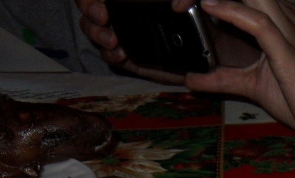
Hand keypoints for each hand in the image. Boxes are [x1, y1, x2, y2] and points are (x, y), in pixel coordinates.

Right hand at [74, 0, 190, 84]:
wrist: (207, 48)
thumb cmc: (197, 16)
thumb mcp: (192, 2)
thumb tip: (178, 5)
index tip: (104, 3)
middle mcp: (119, 9)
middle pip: (87, 5)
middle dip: (89, 9)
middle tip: (104, 18)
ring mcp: (120, 31)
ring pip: (91, 28)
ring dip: (96, 33)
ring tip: (114, 40)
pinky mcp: (126, 54)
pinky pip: (107, 54)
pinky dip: (110, 54)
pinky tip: (121, 54)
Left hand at [185, 0, 294, 144]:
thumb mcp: (253, 85)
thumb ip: (224, 78)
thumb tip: (192, 77)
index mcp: (278, 19)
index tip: (182, 6)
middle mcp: (284, 17)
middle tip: (178, 3)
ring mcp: (287, 32)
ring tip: (184, 1)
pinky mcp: (288, 52)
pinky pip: (258, 22)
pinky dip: (232, 11)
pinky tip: (209, 7)